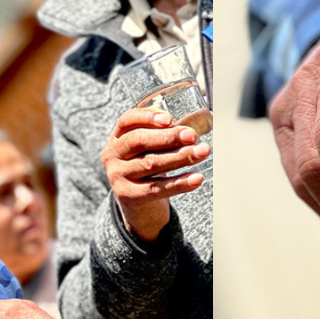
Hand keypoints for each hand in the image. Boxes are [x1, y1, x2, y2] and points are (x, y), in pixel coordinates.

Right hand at [103, 108, 210, 241]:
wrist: (136, 203)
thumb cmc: (148, 164)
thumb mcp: (153, 146)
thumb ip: (174, 131)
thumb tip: (206, 116)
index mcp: (117, 136)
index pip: (127, 120)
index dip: (147, 117)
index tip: (170, 119)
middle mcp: (113, 155)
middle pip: (139, 141)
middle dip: (168, 137)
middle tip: (192, 136)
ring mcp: (117, 176)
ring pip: (150, 164)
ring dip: (179, 157)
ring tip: (202, 152)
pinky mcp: (128, 195)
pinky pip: (156, 189)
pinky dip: (179, 183)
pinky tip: (197, 178)